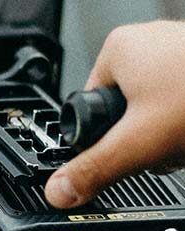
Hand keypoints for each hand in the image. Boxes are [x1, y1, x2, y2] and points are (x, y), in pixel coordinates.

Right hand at [45, 20, 184, 207]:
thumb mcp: (141, 143)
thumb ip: (96, 169)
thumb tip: (58, 190)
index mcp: (118, 48)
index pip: (92, 105)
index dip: (110, 136)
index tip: (131, 149)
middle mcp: (147, 39)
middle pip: (129, 109)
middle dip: (148, 137)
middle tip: (167, 145)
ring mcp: (180, 49)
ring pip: (162, 108)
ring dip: (174, 132)